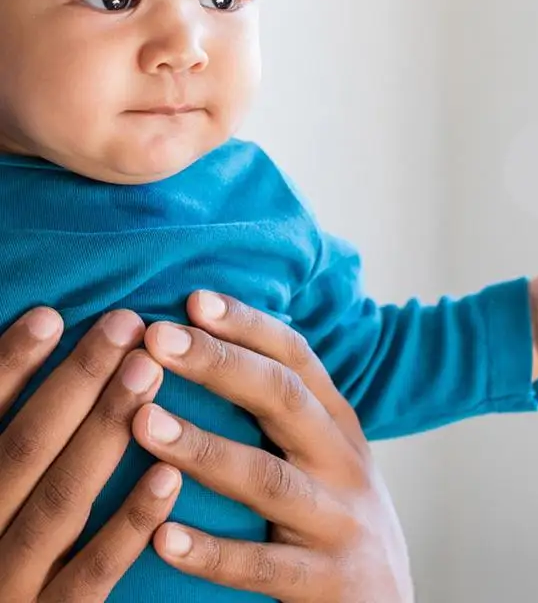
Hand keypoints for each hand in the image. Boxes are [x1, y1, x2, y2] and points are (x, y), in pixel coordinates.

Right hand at [0, 307, 181, 601]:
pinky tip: (169, 475)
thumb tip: (26, 348)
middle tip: (125, 324)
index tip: (51, 315)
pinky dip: (128, 523)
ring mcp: (9, 589)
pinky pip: (91, 575)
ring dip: (104, 432)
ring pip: (59, 501)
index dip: (6, 369)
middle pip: (22, 451)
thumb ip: (6, 442)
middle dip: (75, 383)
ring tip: (148, 371)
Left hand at [136, 292, 413, 602]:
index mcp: (338, 423)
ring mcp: (339, 522)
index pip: (297, 358)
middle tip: (157, 339)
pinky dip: (213, 552)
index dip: (249, 325)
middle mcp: (343, 461)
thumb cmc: (334, 511)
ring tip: (143, 423)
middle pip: (283, 400)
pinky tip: (162, 536)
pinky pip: (263, 567)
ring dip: (204, 448)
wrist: (387, 599)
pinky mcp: (327, 582)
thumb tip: (211, 346)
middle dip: (219, 364)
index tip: (194, 299)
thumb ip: (285, 409)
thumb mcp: (326, 450)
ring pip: (268, 479)